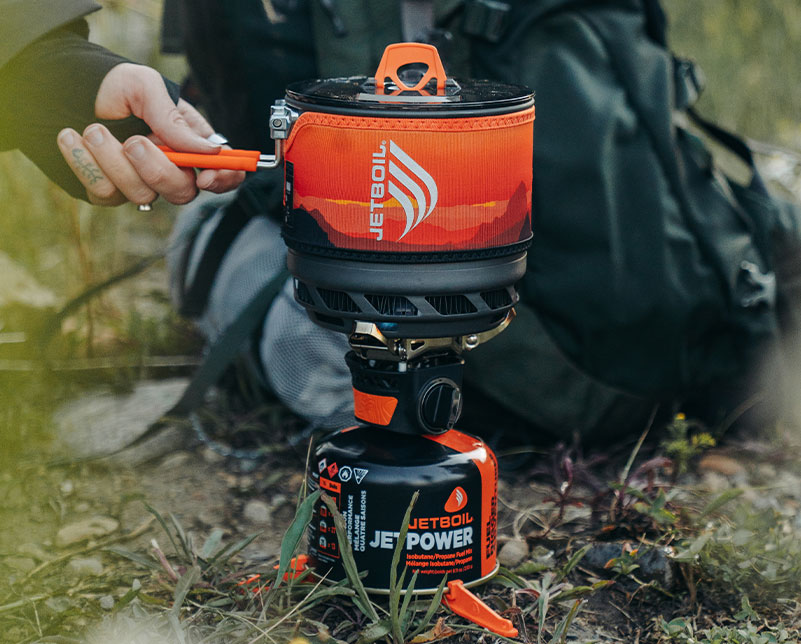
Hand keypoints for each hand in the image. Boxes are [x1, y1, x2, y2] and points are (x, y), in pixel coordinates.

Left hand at [56, 63, 244, 206]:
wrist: (65, 90)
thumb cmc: (114, 85)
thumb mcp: (147, 87)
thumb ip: (174, 119)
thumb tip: (209, 149)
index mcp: (189, 144)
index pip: (223, 173)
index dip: (223, 180)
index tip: (206, 175)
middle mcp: (169, 169)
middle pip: (182, 192)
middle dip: (158, 170)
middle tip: (134, 142)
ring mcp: (139, 183)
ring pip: (142, 194)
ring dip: (113, 160)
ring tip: (93, 129)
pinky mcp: (109, 191)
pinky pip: (105, 193)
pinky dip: (85, 163)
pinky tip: (73, 138)